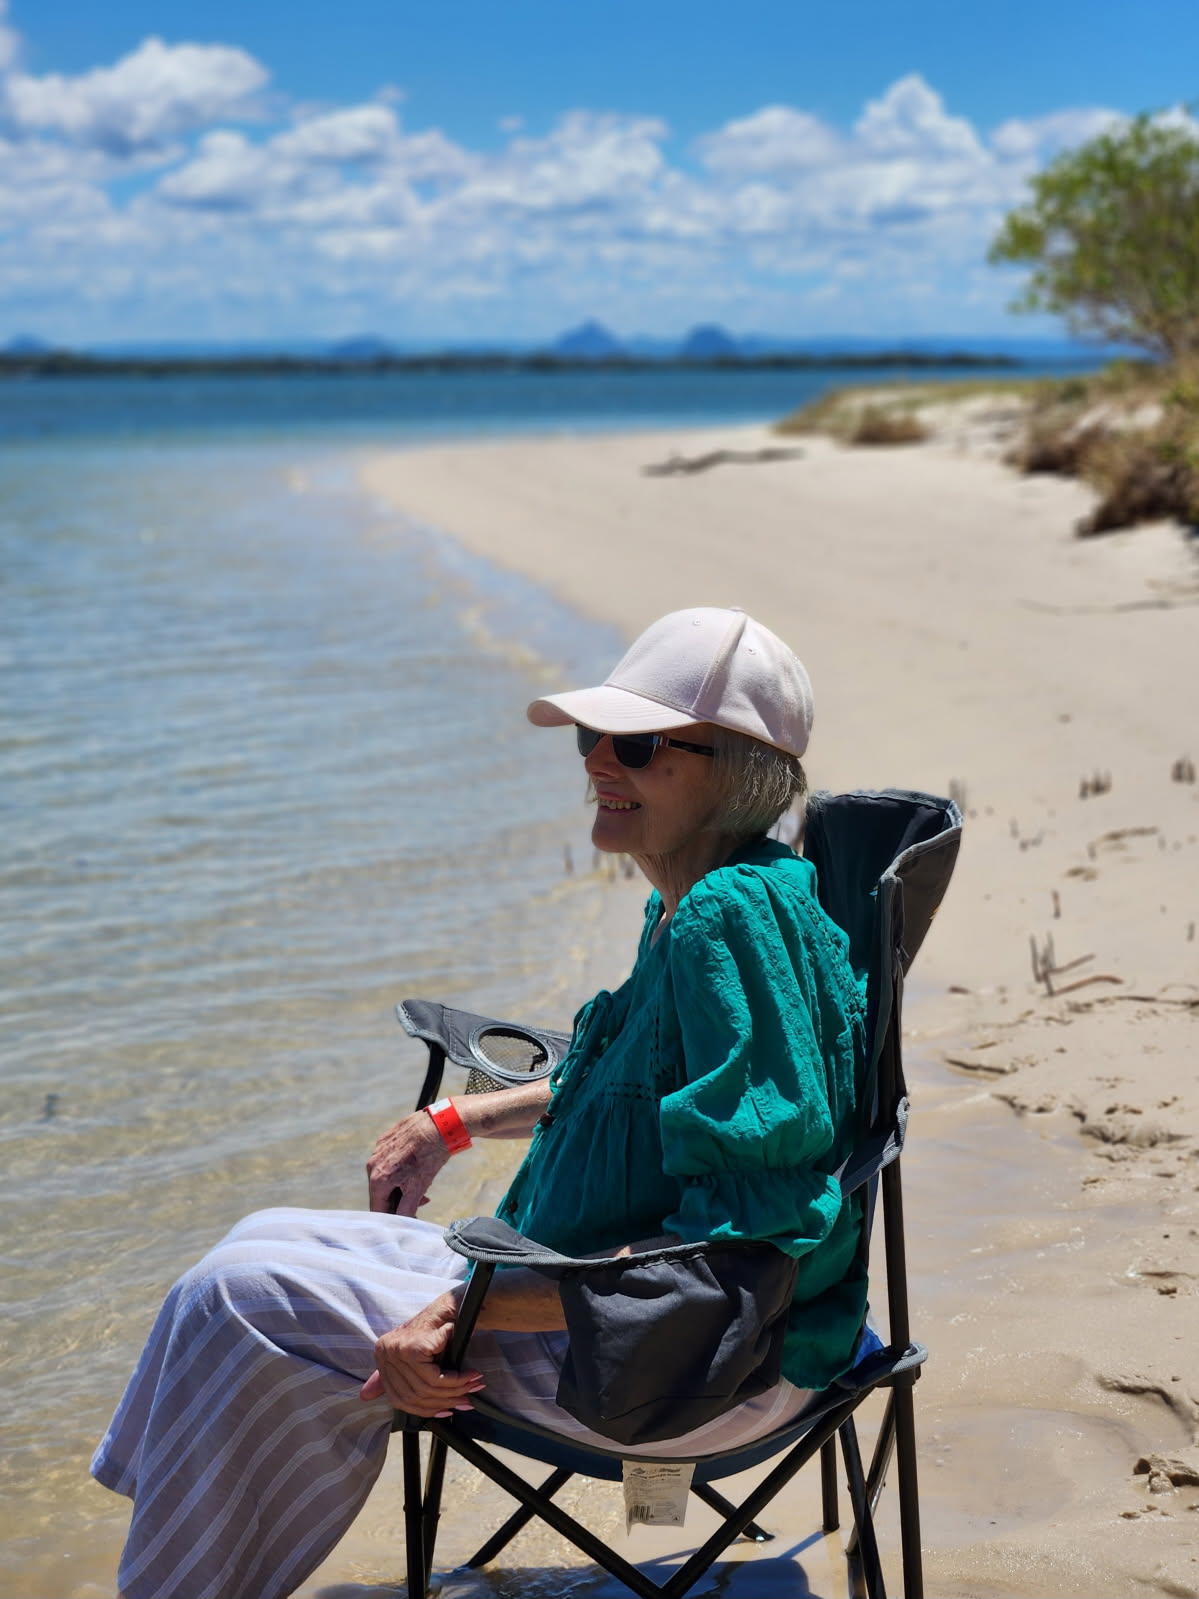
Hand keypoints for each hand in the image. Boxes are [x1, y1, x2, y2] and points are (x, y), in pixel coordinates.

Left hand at [360, 1294, 485, 1415]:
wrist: (452, 1305)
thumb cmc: (434, 1330)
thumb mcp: (410, 1355)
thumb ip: (391, 1377)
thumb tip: (364, 1396)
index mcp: (381, 1355)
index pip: (399, 1398)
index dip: (426, 1409)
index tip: (448, 1410)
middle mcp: (385, 1352)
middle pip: (415, 1395)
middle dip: (445, 1400)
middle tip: (466, 1401)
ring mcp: (397, 1349)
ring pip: (427, 1387)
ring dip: (454, 1391)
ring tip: (473, 1387)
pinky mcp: (413, 1347)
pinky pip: (436, 1377)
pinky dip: (456, 1380)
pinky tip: (469, 1377)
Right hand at [366, 1109, 449, 1213]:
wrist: (440, 1125)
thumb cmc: (429, 1156)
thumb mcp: (418, 1188)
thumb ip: (406, 1210)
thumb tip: (401, 1221)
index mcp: (377, 1179)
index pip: (377, 1209)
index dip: (393, 1217)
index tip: (408, 1217)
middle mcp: (372, 1164)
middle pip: (381, 1193)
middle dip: (399, 1199)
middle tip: (421, 1199)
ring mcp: (378, 1150)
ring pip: (385, 1177)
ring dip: (401, 1185)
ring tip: (421, 1183)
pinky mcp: (385, 1140)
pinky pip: (388, 1161)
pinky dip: (400, 1169)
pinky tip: (417, 1166)